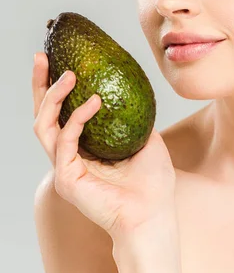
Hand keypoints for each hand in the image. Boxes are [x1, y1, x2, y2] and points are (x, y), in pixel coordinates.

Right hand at [32, 52, 176, 241]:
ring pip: (44, 125)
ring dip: (53, 97)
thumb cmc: (152, 183)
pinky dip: (77, 118)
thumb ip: (133, 118)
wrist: (154, 214)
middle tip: (42, 57)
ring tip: (70, 75)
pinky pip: (66, 141)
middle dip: (40, 85)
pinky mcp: (67, 178)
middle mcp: (69, 157)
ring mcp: (65, 168)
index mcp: (84, 149)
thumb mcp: (145, 139)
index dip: (55, 87)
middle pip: (43, 115)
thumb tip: (132, 92)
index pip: (61, 113)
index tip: (57, 60)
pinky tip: (94, 101)